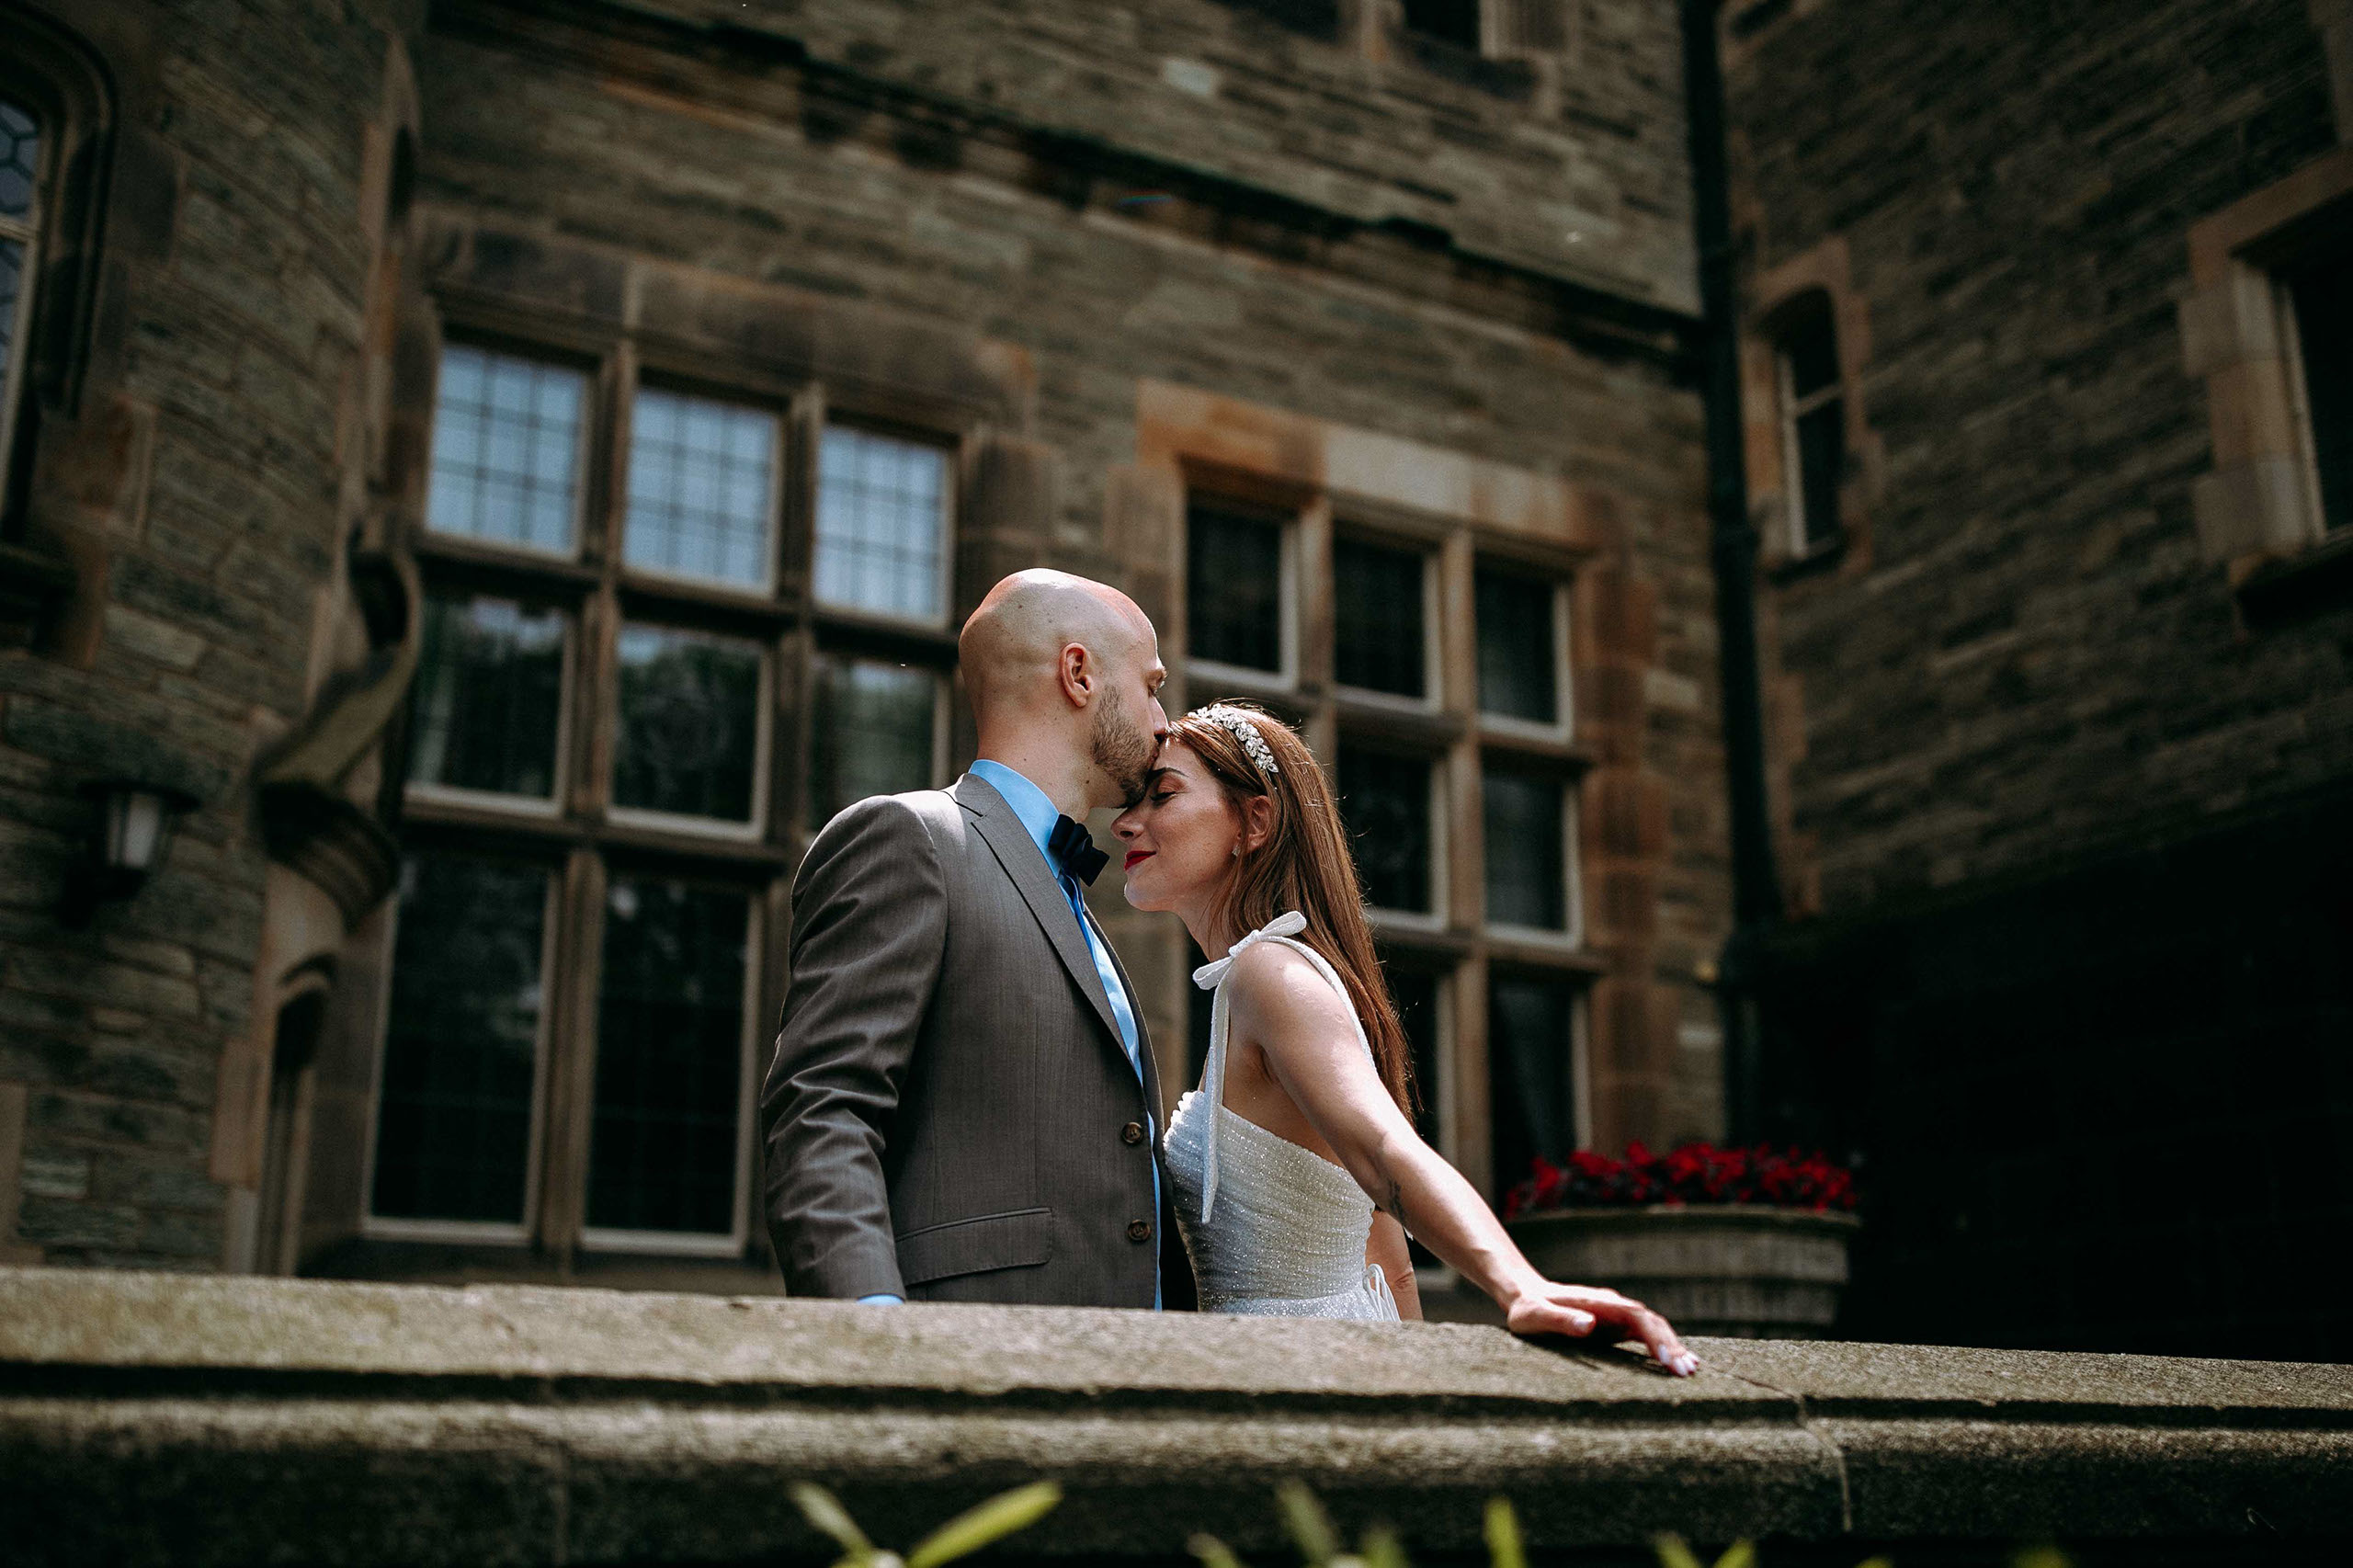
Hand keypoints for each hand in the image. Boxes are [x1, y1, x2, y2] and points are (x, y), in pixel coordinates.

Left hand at [1504, 1281, 1699, 1376]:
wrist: (1525, 1296)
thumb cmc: (1527, 1309)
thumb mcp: (1535, 1315)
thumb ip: (1560, 1320)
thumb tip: (1589, 1325)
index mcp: (1598, 1303)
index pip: (1635, 1316)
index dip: (1654, 1337)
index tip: (1667, 1359)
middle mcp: (1613, 1307)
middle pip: (1651, 1322)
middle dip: (1671, 1346)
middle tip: (1687, 1373)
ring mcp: (1616, 1317)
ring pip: (1652, 1329)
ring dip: (1672, 1348)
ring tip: (1691, 1371)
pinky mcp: (1615, 1327)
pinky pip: (1644, 1336)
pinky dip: (1662, 1349)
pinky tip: (1677, 1364)